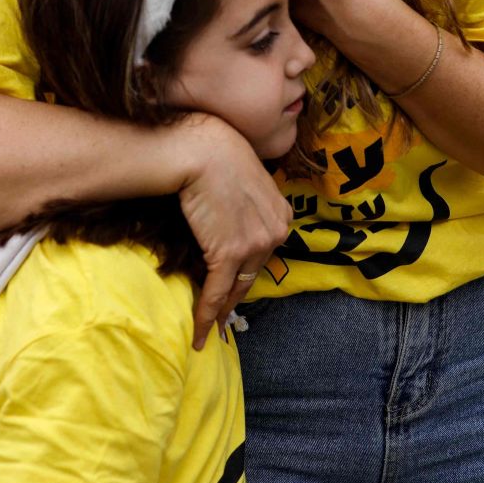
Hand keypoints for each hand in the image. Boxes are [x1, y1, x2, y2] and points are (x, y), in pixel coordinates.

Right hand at [173, 113, 292, 348]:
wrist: (203, 149)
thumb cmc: (218, 153)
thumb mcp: (248, 178)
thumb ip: (249, 203)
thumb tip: (232, 220)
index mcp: (282, 215)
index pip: (263, 255)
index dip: (246, 274)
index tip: (234, 288)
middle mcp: (276, 232)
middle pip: (251, 275)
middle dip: (234, 297)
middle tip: (222, 318)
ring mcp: (256, 245)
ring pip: (235, 287)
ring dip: (220, 311)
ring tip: (210, 329)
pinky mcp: (230, 253)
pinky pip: (216, 291)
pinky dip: (206, 316)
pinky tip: (201, 334)